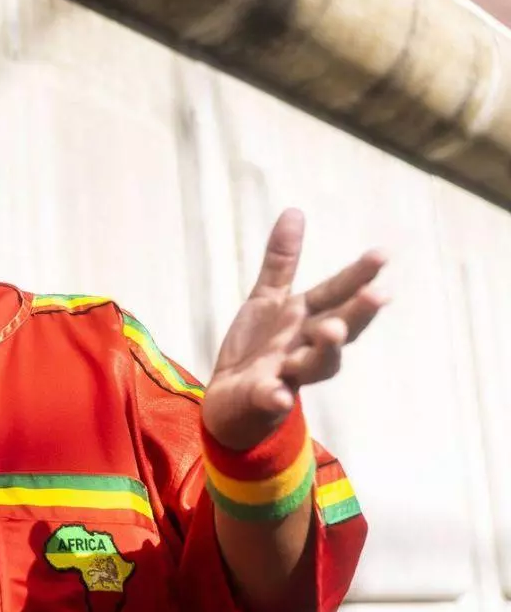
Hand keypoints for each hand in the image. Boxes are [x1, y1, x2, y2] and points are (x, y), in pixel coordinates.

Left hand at [202, 209, 388, 449]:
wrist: (230, 400)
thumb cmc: (258, 347)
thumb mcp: (266, 299)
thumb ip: (281, 262)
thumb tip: (294, 211)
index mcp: (306, 318)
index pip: (336, 294)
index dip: (358, 276)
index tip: (382, 254)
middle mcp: (305, 346)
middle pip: (339, 329)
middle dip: (357, 313)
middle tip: (379, 295)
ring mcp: (287, 373)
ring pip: (315, 364)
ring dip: (327, 349)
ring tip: (332, 330)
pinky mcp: (263, 398)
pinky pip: (272, 397)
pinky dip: (276, 395)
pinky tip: (278, 393)